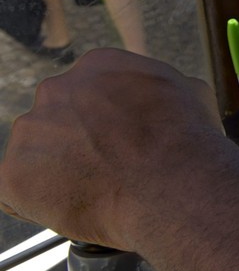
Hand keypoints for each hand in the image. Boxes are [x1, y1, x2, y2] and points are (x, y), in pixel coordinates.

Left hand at [0, 48, 224, 247]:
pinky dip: (39, 202)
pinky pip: (18, 192)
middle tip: (106, 167)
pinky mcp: (11, 175)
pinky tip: (76, 204)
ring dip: (56, 171)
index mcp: (96, 66)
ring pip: (36, 154)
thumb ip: (158, 89)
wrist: (171, 184)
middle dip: (75, 142)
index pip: (88, 92)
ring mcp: (30, 132)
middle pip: (56, 119)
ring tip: (95, 190)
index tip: (118, 141)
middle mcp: (55, 90)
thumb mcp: (189, 91)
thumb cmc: (187, 139)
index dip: (104, 121)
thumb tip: (161, 97)